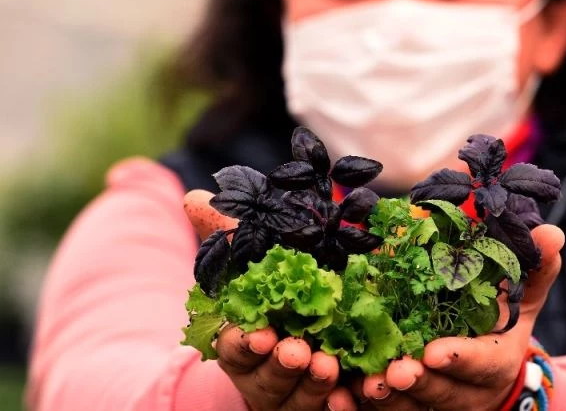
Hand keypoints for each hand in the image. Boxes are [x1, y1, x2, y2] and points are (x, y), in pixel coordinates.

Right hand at [185, 190, 356, 410]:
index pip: (235, 347)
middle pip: (269, 377)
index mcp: (241, 342)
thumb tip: (193, 198)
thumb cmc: (270, 292)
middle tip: (297, 350)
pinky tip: (351, 398)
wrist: (299, 328)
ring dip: (313, 385)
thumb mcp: (252, 262)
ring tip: (329, 366)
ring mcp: (292, 394)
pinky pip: (333, 409)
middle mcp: (263, 374)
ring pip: (301, 398)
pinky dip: (340, 406)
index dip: (245, 343)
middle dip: (281, 365)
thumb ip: (227, 236)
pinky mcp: (323, 402)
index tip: (261, 335)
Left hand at [358, 224, 563, 410]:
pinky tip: (338, 396)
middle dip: (418, 383)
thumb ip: (536, 268)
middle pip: (441, 393)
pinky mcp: (407, 407)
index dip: (460, 359)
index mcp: (495, 361)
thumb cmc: (501, 321)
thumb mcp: (523, 296)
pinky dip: (360, 408)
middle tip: (392, 371)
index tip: (435, 353)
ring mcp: (435, 403)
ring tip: (363, 383)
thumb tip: (551, 232)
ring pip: (410, 409)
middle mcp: (467, 390)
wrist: (489, 367)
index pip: (481, 364)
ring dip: (385, 400)